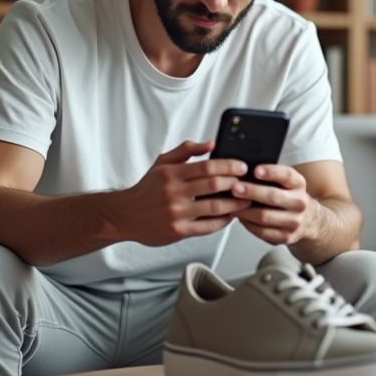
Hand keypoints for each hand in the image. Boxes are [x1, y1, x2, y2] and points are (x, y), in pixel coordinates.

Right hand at [109, 140, 250, 246]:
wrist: (125, 215)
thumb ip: (187, 150)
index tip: (242, 166)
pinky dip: (224, 221)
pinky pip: (208, 226)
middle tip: (249, 182)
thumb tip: (212, 143)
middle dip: (236, 183)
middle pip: (214, 185)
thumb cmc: (147, 188)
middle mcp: (174, 193)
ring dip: (236, 203)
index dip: (229, 165)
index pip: (207, 166)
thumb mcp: (162, 163)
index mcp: (171, 174)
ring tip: (247, 199)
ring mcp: (176, 213)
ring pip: (215, 207)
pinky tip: (231, 215)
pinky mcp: (178, 231)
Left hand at [231, 164, 317, 245]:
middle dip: (251, 192)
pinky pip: (262, 231)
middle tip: (234, 188)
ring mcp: (294, 221)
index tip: (255, 170)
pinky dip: (248, 224)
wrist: (307, 220)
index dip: (271, 172)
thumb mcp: (286, 183)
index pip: (287, 175)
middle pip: (273, 196)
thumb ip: (270, 177)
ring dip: (244, 211)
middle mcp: (299, 202)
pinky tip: (240, 217)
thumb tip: (243, 172)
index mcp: (299, 184)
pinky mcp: (286, 236)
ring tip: (231, 205)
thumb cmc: (288, 196)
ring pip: (264, 216)